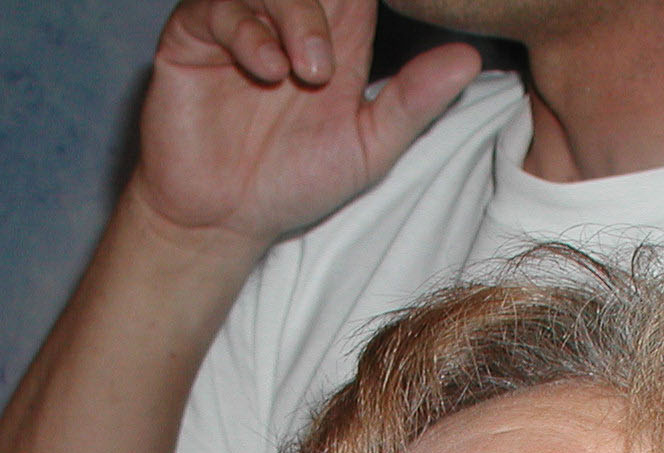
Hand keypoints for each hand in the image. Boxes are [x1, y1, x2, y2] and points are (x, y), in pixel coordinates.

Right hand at [130, 0, 481, 248]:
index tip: (403, 6)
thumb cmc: (296, 183)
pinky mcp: (194, 35)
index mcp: (338, 36)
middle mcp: (290, 18)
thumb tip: (469, 58)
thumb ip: (414, 102)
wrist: (225, 220)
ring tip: (310, 72)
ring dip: (298, 17)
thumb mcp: (368, 148)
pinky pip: (220, 8)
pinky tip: (269, 69)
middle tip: (339, 53)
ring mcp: (241, 22)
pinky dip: (250, 33)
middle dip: (330, 4)